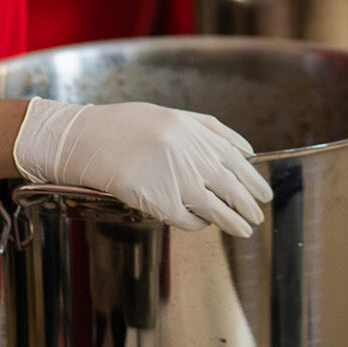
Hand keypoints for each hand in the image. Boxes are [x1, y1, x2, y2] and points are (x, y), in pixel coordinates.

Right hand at [13, 98, 274, 235]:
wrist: (84, 139)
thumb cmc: (125, 126)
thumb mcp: (170, 116)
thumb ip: (209, 130)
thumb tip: (245, 152)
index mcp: (193, 132)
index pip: (236, 163)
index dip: (253, 182)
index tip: (264, 195)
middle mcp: (188, 156)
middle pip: (231, 187)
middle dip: (248, 205)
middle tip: (258, 217)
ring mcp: (173, 180)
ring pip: (215, 208)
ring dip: (233, 222)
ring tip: (245, 230)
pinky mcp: (157, 202)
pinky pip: (188, 220)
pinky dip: (200, 225)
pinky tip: (204, 225)